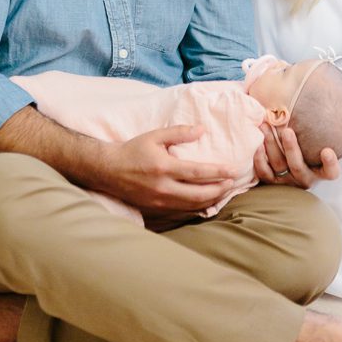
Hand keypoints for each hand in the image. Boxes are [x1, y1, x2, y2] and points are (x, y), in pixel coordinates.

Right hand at [100, 124, 238, 218]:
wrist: (108, 170)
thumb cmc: (133, 150)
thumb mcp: (155, 136)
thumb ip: (179, 132)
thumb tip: (201, 130)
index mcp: (164, 167)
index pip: (198, 172)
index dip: (218, 172)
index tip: (233, 170)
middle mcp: (163, 188)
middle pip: (199, 194)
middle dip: (220, 189)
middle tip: (233, 182)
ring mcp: (159, 201)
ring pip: (192, 206)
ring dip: (211, 200)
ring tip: (224, 191)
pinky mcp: (156, 210)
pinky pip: (182, 212)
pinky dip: (197, 208)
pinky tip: (207, 202)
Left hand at [253, 124, 339, 188]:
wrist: (286, 162)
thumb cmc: (306, 144)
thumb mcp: (314, 139)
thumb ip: (318, 124)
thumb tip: (324, 90)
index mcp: (320, 171)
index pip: (331, 172)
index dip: (330, 164)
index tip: (327, 151)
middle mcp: (305, 178)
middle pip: (298, 166)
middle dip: (291, 148)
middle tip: (286, 130)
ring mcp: (287, 182)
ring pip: (279, 166)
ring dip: (271, 146)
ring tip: (265, 127)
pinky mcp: (272, 183)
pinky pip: (264, 173)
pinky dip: (259, 159)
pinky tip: (257, 144)